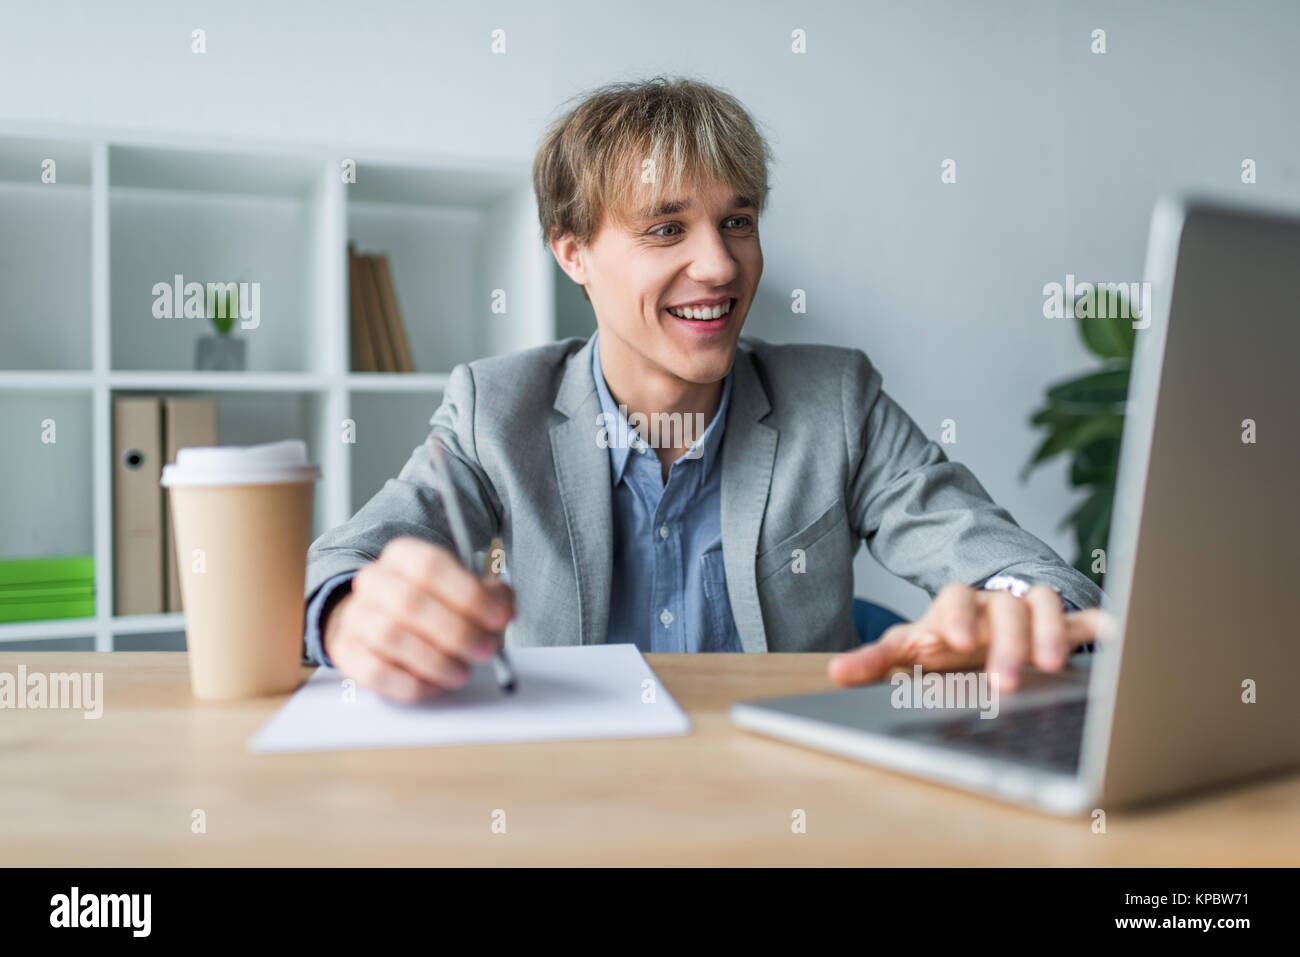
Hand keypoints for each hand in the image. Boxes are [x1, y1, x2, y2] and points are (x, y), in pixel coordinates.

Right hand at [322, 536, 514, 702]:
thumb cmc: (426, 603)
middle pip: (411, 603)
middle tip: (486, 650)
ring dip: (435, 661)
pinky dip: (410, 683)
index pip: (432, 566)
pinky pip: (376, 672)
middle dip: (457, 631)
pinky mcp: (347, 653)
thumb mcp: (459, 588)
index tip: (500, 618)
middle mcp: (374, 582)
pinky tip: (435, 686)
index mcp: (402, 556)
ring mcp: (355, 617)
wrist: (372, 617)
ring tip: (462, 672)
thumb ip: (489, 595)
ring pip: (392, 638)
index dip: (469, 593)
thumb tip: (505, 608)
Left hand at [828, 583, 1109, 689]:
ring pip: (1041, 607)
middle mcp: (993, 603)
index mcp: (955, 606)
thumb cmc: (944, 644)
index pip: (954, 598)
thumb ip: (876, 661)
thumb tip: (837, 673)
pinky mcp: (1061, 625)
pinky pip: (1081, 618)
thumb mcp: (909, 651)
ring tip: (1050, 666)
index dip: (954, 615)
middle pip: (1002, 610)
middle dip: (1005, 642)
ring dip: (1047, 634)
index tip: (954, 638)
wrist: (982, 628)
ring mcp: (1027, 612)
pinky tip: (1114, 632)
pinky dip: (1097, 624)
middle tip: (1003, 680)